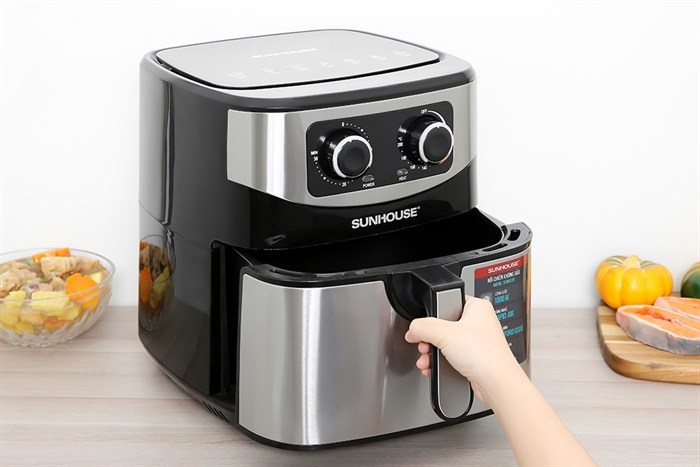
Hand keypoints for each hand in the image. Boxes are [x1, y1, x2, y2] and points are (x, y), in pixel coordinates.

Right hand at [404, 296, 520, 405]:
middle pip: (442, 325)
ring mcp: (476, 342)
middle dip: (428, 339)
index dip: (431, 315)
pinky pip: (450, 357)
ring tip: (426, 359)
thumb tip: (412, 330)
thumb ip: (422, 327)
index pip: (446, 303)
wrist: (496, 385)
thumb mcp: (445, 334)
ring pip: (445, 343)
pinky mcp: (473, 359)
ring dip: (431, 353)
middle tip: (425, 345)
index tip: (423, 326)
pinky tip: (433, 368)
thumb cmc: (485, 356)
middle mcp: (478, 323)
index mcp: (477, 307)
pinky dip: (439, 363)